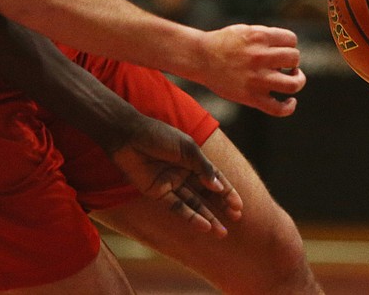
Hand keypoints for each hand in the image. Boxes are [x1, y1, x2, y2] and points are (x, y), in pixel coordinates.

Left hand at [108, 114, 242, 236]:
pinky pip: (178, 207)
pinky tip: (204, 226)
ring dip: (208, 217)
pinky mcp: (158, 192)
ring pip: (194, 204)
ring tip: (222, 232)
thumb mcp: (186, 148)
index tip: (240, 206)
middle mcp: (183, 171)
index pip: (214, 177)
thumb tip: (220, 187)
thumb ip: (203, 167)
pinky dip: (191, 217)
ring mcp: (171, 183)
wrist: (128, 136)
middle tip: (236, 219)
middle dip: (221, 206)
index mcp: (192, 157)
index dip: (228, 191)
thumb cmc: (158, 135)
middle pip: (206, 192)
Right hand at [192, 24, 305, 114]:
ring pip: (293, 84)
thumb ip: (267, 37)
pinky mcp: (251, 97)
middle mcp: (260, 57)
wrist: (200, 58)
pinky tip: (290, 102)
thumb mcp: (245, 30)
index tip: (282, 49)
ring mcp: (257, 79)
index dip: (289, 44)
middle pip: (294, 59)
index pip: (292, 40)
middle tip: (283, 64)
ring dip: (297, 80)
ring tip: (292, 78)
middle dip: (292, 61)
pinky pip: (278, 108)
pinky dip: (289, 107)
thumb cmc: (223, 43)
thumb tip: (289, 47)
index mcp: (259, 37)